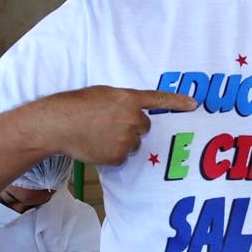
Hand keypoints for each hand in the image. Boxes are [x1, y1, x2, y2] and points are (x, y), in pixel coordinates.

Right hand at [35, 86, 197, 164]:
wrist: (57, 124)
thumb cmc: (77, 105)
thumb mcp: (104, 94)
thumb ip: (124, 101)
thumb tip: (137, 112)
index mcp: (129, 98)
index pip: (159, 99)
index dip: (178, 101)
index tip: (194, 104)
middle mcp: (132, 118)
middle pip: (144, 126)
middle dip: (131, 127)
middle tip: (108, 124)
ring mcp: (127, 138)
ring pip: (133, 143)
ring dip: (121, 141)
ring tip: (98, 134)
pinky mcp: (119, 155)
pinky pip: (123, 157)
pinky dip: (112, 153)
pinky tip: (96, 145)